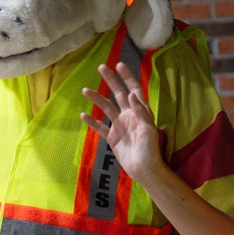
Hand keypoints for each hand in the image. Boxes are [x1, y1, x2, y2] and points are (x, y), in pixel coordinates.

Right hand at [81, 62, 164, 186]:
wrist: (144, 169)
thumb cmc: (150, 149)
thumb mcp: (148, 129)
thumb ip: (140, 111)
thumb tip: (131, 94)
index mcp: (140, 112)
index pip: (134, 90)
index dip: (128, 77)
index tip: (119, 65)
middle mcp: (129, 115)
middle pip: (119, 93)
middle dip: (111, 80)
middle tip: (101, 67)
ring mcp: (120, 125)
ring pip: (106, 107)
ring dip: (97, 98)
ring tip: (85, 90)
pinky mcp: (112, 137)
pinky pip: (100, 126)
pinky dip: (92, 121)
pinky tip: (83, 115)